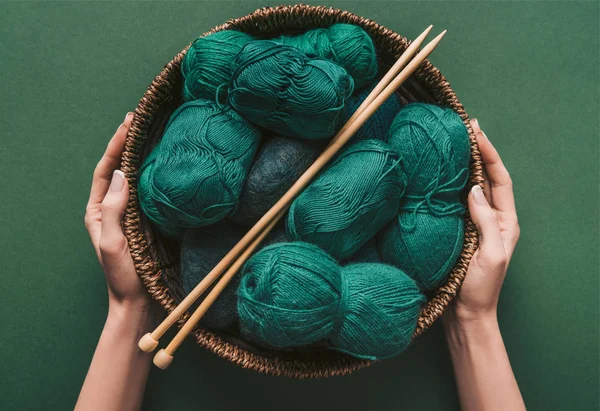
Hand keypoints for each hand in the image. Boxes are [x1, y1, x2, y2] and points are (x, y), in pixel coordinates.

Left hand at [84, 113, 154, 314]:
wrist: (137, 301)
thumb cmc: (122, 276)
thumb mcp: (113, 242)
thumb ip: (114, 209)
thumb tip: (122, 173)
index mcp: (98, 211)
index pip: (106, 171)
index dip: (116, 145)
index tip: (128, 123)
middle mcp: (112, 208)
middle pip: (118, 168)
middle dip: (127, 143)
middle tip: (140, 118)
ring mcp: (130, 214)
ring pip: (134, 177)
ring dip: (141, 155)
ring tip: (152, 133)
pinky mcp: (146, 220)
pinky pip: (148, 191)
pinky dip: (154, 174)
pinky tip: (164, 164)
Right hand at [445, 119, 519, 324]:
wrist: (465, 313)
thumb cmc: (481, 288)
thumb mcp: (491, 255)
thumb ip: (486, 222)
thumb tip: (474, 189)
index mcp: (505, 221)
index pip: (499, 180)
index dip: (489, 154)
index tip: (476, 132)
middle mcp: (490, 218)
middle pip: (486, 177)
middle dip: (478, 151)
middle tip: (465, 127)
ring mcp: (472, 223)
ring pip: (470, 186)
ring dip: (463, 164)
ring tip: (453, 142)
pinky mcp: (456, 230)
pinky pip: (453, 201)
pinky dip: (448, 184)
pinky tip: (438, 174)